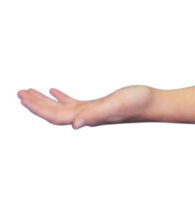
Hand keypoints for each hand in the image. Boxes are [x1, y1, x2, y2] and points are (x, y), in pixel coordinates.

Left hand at [17, 85, 153, 128]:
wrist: (153, 103)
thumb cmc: (137, 103)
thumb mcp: (114, 105)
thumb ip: (94, 115)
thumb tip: (73, 125)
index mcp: (86, 116)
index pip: (54, 115)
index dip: (37, 108)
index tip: (22, 97)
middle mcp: (85, 116)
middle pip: (53, 113)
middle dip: (35, 104)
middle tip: (19, 93)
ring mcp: (91, 111)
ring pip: (60, 108)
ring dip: (44, 101)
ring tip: (29, 92)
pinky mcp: (98, 105)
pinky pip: (73, 102)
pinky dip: (60, 97)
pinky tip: (54, 90)